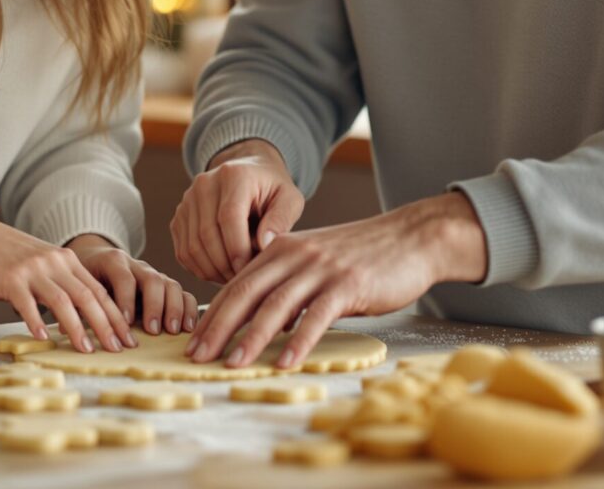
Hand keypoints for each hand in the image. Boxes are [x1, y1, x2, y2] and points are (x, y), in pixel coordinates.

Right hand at [0, 222, 134, 352]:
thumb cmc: (9, 259)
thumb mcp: (43, 266)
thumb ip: (61, 285)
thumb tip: (79, 321)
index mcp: (66, 259)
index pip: (98, 290)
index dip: (115, 315)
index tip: (127, 337)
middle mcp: (53, 262)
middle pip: (87, 296)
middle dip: (106, 325)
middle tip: (117, 349)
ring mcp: (32, 270)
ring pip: (63, 301)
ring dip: (77, 328)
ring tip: (87, 349)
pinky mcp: (9, 279)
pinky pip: (27, 303)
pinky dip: (37, 321)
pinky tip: (44, 337)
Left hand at [67, 235, 197, 335]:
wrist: (96, 258)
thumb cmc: (86, 277)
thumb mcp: (79, 284)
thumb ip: (79, 303)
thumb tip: (70, 328)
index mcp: (113, 261)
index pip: (123, 277)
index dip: (126, 299)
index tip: (126, 322)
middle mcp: (137, 265)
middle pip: (152, 279)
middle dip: (154, 306)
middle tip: (152, 330)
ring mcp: (153, 273)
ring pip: (170, 284)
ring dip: (174, 308)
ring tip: (172, 330)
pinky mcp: (165, 284)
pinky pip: (182, 292)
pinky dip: (188, 308)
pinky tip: (187, 327)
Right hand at [170, 139, 304, 282]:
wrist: (248, 173)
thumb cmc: (272, 191)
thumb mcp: (289, 200)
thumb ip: (281, 220)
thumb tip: (264, 245)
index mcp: (234, 176)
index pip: (228, 217)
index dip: (238, 249)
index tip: (250, 270)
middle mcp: (204, 185)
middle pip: (206, 235)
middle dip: (226, 265)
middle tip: (244, 280)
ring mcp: (187, 201)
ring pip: (192, 247)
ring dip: (213, 271)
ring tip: (234, 278)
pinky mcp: (179, 217)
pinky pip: (183, 252)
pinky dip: (200, 269)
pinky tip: (221, 273)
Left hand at [186, 192, 487, 369]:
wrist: (410, 238)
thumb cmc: (362, 256)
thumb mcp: (316, 260)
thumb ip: (288, 280)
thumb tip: (262, 316)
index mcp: (282, 249)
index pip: (237, 284)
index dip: (213, 314)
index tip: (193, 341)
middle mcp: (295, 255)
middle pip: (246, 293)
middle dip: (218, 327)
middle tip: (197, 357)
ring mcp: (320, 269)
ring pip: (276, 305)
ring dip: (252, 338)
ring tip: (233, 364)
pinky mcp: (347, 284)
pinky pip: (317, 316)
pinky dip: (299, 341)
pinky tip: (286, 362)